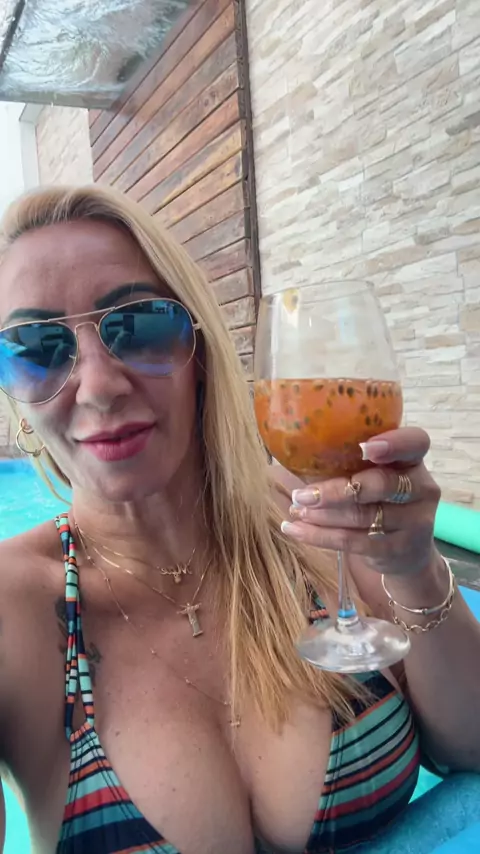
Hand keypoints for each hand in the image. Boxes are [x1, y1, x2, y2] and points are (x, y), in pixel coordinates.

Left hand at [281, 427, 440, 576]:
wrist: (408, 553)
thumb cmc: (380, 502)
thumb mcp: (374, 477)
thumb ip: (347, 463)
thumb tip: (294, 450)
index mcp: (413, 460)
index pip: (415, 443)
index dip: (394, 443)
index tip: (364, 447)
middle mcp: (421, 489)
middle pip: (382, 484)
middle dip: (336, 490)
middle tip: (301, 494)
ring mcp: (414, 521)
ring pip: (363, 515)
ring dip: (322, 514)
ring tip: (296, 510)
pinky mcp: (398, 548)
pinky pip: (354, 542)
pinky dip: (319, 536)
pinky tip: (294, 529)